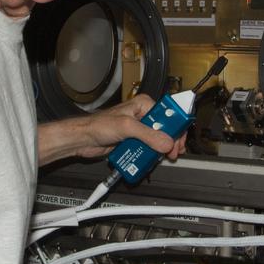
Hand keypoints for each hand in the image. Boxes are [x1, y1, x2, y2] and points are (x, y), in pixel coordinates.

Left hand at [67, 93, 186, 161]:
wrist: (84, 139)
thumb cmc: (98, 125)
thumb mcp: (126, 127)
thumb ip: (148, 135)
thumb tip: (165, 142)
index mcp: (143, 104)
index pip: (168, 113)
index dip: (176, 127)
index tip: (179, 139)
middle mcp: (142, 115)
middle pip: (166, 128)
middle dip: (170, 141)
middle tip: (173, 152)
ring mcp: (139, 129)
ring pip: (158, 140)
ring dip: (162, 149)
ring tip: (164, 156)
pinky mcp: (134, 140)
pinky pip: (148, 147)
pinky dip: (152, 154)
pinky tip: (152, 159)